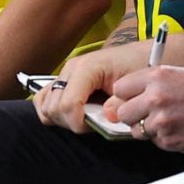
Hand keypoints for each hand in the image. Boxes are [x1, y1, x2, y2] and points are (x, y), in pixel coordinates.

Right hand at [34, 40, 150, 133]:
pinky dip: (53, 112)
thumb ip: (120, 103)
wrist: (140, 55)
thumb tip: (106, 116)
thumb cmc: (139, 68)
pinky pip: (43, 100)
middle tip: (93, 124)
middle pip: (54, 108)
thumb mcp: (135, 86)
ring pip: (45, 106)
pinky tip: (71, 115)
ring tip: (83, 119)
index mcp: (87, 68)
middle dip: (72, 123)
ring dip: (62, 119)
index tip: (96, 128)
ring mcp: (64, 74)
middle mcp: (70, 69)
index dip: (79, 124)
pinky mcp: (61, 80)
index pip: (68, 104)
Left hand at [101, 66, 183, 153]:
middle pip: (122, 113)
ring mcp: (162, 122)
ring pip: (137, 131)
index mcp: (157, 76)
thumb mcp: (179, 74)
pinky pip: (155, 142)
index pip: (120, 89)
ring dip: (149, 128)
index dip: (128, 95)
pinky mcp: (170, 140)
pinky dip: (164, 138)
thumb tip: (119, 101)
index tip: (136, 98)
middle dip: (134, 114)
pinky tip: (181, 129)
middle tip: (151, 112)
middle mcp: (155, 98)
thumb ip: (148, 85)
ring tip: (172, 120)